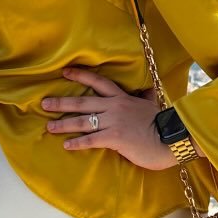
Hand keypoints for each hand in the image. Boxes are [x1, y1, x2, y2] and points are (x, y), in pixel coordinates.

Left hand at [42, 66, 178, 169]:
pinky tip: (67, 145)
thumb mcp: (152, 104)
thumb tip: (146, 87)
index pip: (98, 82)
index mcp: (122, 98)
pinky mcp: (115, 138)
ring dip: (64, 123)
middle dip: (61, 102)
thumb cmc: (163, 124)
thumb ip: (144, 95)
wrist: (172, 139)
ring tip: (49, 126)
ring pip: (83, 121)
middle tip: (44, 103)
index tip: (65, 72)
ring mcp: (113, 122)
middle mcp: (114, 107)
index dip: (81, 76)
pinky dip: (78, 142)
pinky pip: (91, 140)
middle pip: (82, 102)